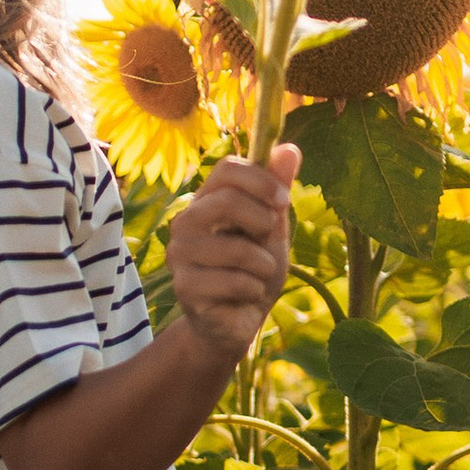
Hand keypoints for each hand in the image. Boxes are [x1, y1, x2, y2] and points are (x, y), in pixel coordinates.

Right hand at [168, 147, 297, 364]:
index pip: (227, 169)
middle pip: (226, 201)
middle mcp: (186, 223)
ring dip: (262, 266)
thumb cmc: (254, 270)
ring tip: (257, 277)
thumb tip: (289, 149)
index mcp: (206, 201)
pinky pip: (235, 282)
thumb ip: (277, 191)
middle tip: (268, 243)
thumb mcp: (272, 228)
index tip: (282, 201)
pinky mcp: (184, 287)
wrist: (238, 321)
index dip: (261, 180)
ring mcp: (180, 255)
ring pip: (236, 249)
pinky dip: (252, 291)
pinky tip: (243, 297)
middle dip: (262, 222)